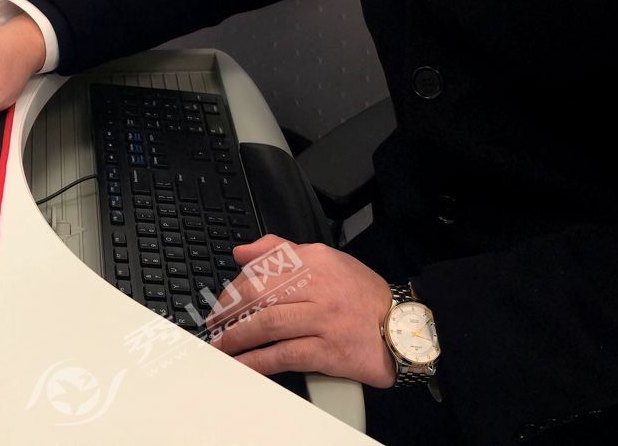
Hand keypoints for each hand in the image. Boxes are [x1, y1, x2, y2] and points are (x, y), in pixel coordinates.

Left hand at [205, 236, 396, 387]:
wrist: (402, 327)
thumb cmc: (362, 296)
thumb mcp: (327, 260)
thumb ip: (282, 251)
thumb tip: (243, 252)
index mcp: (315, 260)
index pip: (262, 268)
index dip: (235, 287)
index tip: (222, 302)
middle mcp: (319, 286)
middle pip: (259, 295)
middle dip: (229, 312)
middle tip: (215, 325)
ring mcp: (324, 319)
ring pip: (267, 324)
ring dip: (237, 338)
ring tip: (222, 346)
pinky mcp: (328, 351)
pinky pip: (284, 355)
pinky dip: (258, 361)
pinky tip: (244, 365)